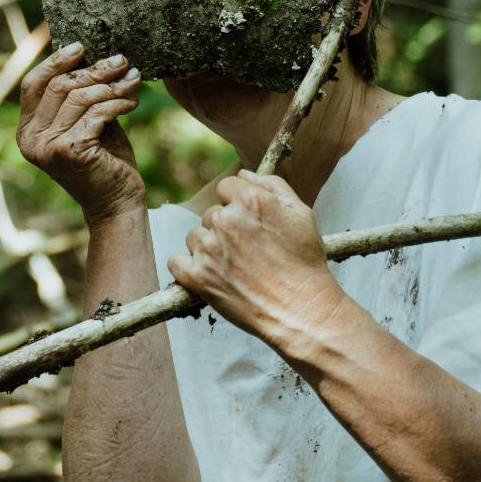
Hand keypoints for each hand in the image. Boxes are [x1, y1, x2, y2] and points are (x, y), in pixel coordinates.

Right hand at [16, 42, 145, 223]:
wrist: (116, 202)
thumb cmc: (103, 160)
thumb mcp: (85, 123)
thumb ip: (78, 97)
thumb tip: (86, 54)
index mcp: (26, 131)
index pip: (33, 85)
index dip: (55, 62)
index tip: (82, 46)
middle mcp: (30, 140)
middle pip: (59, 86)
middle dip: (94, 69)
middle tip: (120, 60)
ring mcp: (48, 147)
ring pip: (79, 97)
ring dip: (111, 84)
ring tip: (132, 79)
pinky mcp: (70, 151)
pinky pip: (96, 113)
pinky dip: (118, 103)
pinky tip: (132, 103)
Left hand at [165, 171, 349, 353]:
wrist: (300, 307)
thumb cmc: (304, 261)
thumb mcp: (301, 214)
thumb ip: (272, 185)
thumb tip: (243, 173)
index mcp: (250, 199)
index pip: (226, 187)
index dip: (237, 204)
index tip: (249, 223)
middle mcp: (225, 220)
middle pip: (211, 214)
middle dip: (226, 228)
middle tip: (249, 251)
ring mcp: (208, 248)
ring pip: (195, 236)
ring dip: (209, 248)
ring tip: (235, 267)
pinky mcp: (196, 275)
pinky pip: (176, 261)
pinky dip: (187, 267)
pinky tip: (208, 275)